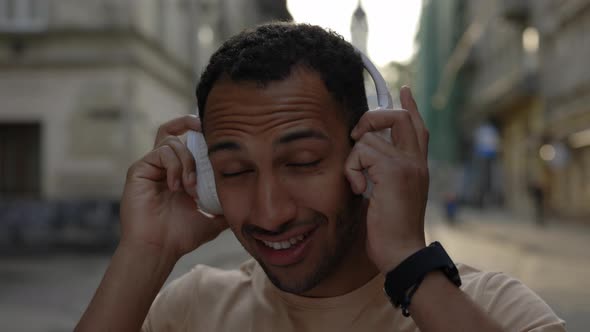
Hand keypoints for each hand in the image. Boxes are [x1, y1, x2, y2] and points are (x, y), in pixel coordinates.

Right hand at [120, 115, 227, 259]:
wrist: (159, 249)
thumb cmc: (182, 236)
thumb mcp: (213, 218)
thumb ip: (225, 204)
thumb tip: (248, 198)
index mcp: (177, 174)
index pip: (186, 143)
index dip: (198, 132)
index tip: (216, 132)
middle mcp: (162, 167)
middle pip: (172, 130)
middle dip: (189, 124)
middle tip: (205, 128)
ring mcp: (150, 168)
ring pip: (171, 142)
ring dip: (188, 162)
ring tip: (191, 187)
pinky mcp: (138, 170)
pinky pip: (160, 153)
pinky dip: (174, 166)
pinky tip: (177, 187)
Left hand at [345, 86, 428, 272]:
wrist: (401, 252)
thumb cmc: (390, 229)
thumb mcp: (389, 194)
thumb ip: (384, 171)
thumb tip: (366, 151)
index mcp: (417, 166)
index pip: (418, 128)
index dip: (410, 107)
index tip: (404, 89)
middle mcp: (416, 161)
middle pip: (400, 117)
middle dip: (373, 116)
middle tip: (357, 133)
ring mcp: (407, 164)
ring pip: (369, 138)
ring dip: (354, 160)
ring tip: (358, 183)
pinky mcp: (393, 171)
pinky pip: (361, 152)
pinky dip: (352, 170)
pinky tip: (359, 190)